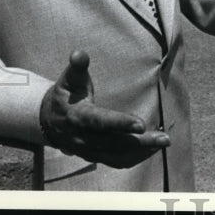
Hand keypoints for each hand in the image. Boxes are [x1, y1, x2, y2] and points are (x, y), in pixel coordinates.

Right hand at [39, 50, 169, 167]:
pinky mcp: (95, 156)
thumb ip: (77, 67)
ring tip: (164, 142)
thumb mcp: (69, 79)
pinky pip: (117, 161)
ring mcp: (89, 150)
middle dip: (141, 142)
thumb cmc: (65, 94)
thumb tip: (79, 53)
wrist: (49, 120)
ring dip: (142, 152)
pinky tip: (152, 150)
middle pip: (114, 143)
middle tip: (165, 138)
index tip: (141, 124)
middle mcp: (83, 138)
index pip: (100, 121)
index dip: (120, 123)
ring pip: (118, 156)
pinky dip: (135, 158)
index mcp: (78, 116)